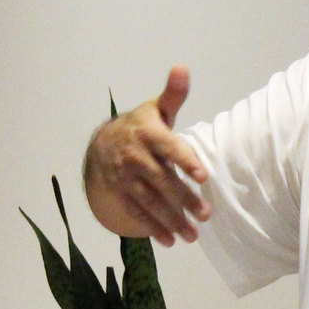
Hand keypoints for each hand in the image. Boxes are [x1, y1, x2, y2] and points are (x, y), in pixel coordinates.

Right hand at [84, 66, 211, 243]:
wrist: (102, 143)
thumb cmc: (141, 124)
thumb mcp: (157, 108)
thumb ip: (174, 94)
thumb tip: (182, 68)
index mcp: (148, 133)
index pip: (169, 147)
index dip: (185, 161)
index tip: (202, 176)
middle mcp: (136, 156)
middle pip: (162, 180)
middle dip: (183, 200)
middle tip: (206, 215)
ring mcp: (126, 177)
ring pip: (149, 201)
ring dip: (171, 220)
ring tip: (192, 235)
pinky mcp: (120, 193)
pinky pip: (136, 212)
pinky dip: (152, 228)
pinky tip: (169, 240)